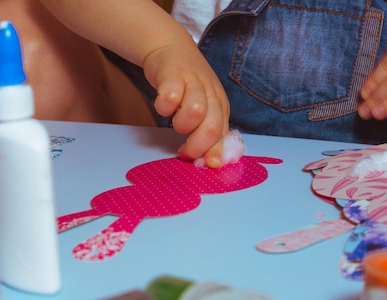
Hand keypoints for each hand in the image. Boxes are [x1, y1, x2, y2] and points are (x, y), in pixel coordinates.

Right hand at [143, 40, 230, 167]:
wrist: (171, 47)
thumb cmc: (188, 85)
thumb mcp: (204, 108)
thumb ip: (208, 132)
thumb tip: (211, 162)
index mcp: (220, 105)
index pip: (223, 134)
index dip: (213, 153)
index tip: (204, 164)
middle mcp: (210, 94)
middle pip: (212, 126)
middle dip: (197, 145)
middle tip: (184, 151)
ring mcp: (193, 82)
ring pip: (196, 111)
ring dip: (182, 124)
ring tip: (174, 122)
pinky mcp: (173, 74)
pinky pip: (170, 97)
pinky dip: (164, 107)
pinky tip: (163, 107)